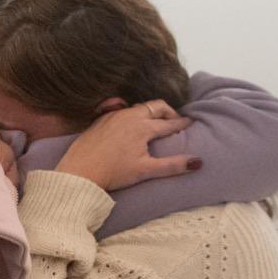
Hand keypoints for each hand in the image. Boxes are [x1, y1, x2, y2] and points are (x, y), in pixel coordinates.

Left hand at [55, 100, 196, 190]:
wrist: (79, 172)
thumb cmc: (113, 172)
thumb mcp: (146, 170)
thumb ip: (173, 165)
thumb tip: (198, 162)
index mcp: (143, 127)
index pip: (169, 123)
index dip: (182, 123)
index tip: (192, 122)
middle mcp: (129, 116)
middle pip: (156, 106)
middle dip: (168, 111)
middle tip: (176, 119)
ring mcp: (113, 115)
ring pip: (138, 106)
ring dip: (150, 111)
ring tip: (156, 120)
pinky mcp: (100, 119)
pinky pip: (121, 109)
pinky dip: (133, 113)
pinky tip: (130, 122)